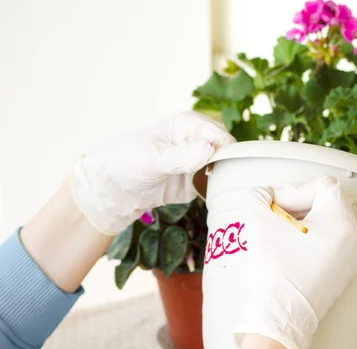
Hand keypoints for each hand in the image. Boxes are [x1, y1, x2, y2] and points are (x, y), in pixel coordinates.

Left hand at [71, 111, 234, 234]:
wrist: (111, 188)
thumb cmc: (126, 162)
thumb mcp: (153, 159)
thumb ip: (182, 156)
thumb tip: (211, 148)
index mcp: (189, 124)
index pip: (220, 135)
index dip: (224, 151)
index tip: (216, 168)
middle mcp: (198, 141)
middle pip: (228, 151)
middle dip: (228, 166)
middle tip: (215, 182)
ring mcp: (198, 162)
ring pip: (225, 169)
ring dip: (225, 180)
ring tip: (216, 192)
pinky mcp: (196, 182)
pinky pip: (215, 186)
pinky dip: (217, 192)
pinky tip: (213, 199)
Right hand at [235, 176, 356, 348]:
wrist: (280, 320)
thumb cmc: (274, 270)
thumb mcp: (260, 223)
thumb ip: (259, 198)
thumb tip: (263, 194)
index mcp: (342, 222)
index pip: (323, 186)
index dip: (296, 190)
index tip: (276, 208)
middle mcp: (355, 238)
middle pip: (329, 202)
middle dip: (299, 204)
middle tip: (275, 216)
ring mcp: (353, 257)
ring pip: (330, 222)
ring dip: (304, 220)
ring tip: (280, 233)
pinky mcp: (345, 272)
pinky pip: (333, 242)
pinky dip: (312, 239)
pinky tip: (290, 250)